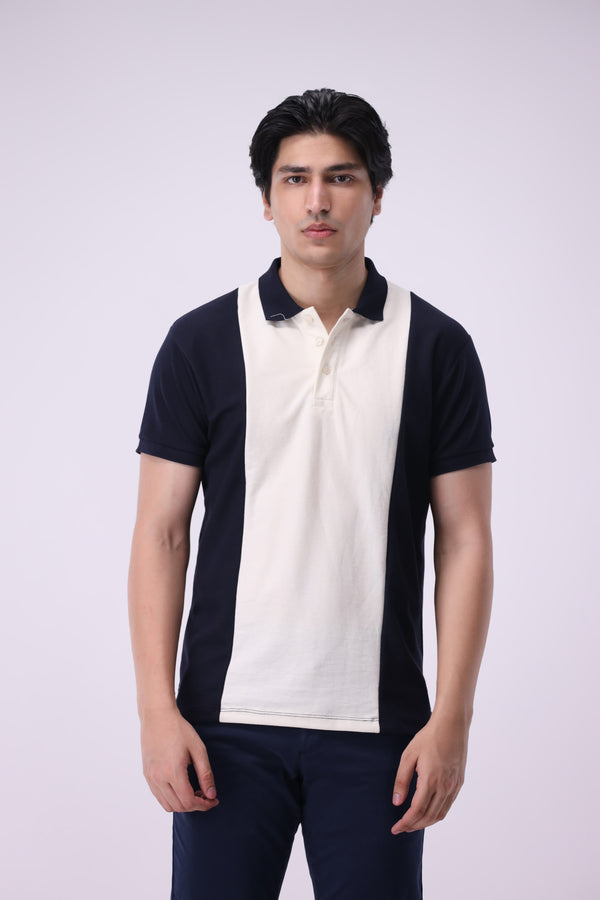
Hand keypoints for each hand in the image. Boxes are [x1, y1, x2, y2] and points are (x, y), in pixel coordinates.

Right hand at [140, 707, 218, 812]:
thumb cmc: (179, 729)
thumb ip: (205, 774)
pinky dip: (171, 798)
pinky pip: (158, 796)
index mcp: (173, 772)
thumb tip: (211, 795)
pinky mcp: (146, 774)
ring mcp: (150, 777)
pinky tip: (181, 787)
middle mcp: (159, 778)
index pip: (189, 802)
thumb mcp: (198, 750)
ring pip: (167, 805)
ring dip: (182, 804)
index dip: (204, 805)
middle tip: (207, 795)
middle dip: (195, 805)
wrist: (157, 716)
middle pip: (178, 806)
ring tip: (194, 792)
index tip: (213, 800)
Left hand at [390, 716, 467, 833]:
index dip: (405, 823)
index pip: (417, 811)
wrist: (452, 726)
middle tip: (401, 828)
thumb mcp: (409, 756)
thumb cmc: (428, 738)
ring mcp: (454, 786)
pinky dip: (437, 814)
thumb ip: (402, 780)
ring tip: (413, 824)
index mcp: (430, 780)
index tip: (395, 829)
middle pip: (428, 816)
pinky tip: (428, 812)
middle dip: (414, 825)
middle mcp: (444, 787)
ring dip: (426, 822)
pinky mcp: (459, 783)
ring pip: (440, 814)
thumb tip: (397, 802)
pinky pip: (448, 805)